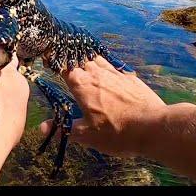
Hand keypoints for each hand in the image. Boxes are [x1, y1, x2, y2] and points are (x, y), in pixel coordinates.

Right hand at [40, 55, 168, 156]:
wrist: (153, 127)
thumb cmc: (116, 132)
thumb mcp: (86, 135)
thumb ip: (64, 128)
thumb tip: (42, 127)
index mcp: (80, 84)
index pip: (63, 66)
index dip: (56, 62)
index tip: (49, 60)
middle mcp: (96, 73)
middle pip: (80, 60)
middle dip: (72, 61)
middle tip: (67, 64)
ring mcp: (115, 73)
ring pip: (97, 59)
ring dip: (89, 61)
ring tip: (85, 65)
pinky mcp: (131, 77)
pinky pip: (114, 67)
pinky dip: (107, 68)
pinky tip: (109, 74)